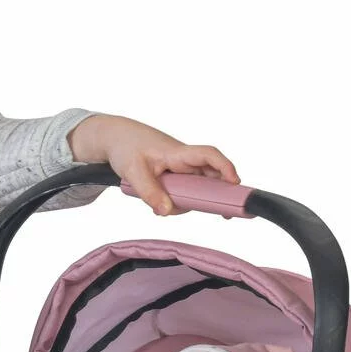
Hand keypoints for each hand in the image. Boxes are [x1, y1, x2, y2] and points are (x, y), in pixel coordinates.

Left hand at [68, 114, 239, 215]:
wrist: (115, 138)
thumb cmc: (126, 146)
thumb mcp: (133, 172)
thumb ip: (149, 193)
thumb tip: (165, 211)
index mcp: (178, 153)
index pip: (209, 155)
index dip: (225, 167)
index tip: (235, 183)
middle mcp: (184, 160)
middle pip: (210, 176)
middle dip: (215, 194)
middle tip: (223, 213)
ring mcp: (180, 169)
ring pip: (196, 188)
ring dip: (187, 201)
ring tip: (165, 207)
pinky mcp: (173, 177)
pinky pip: (183, 191)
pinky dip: (176, 200)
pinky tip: (161, 205)